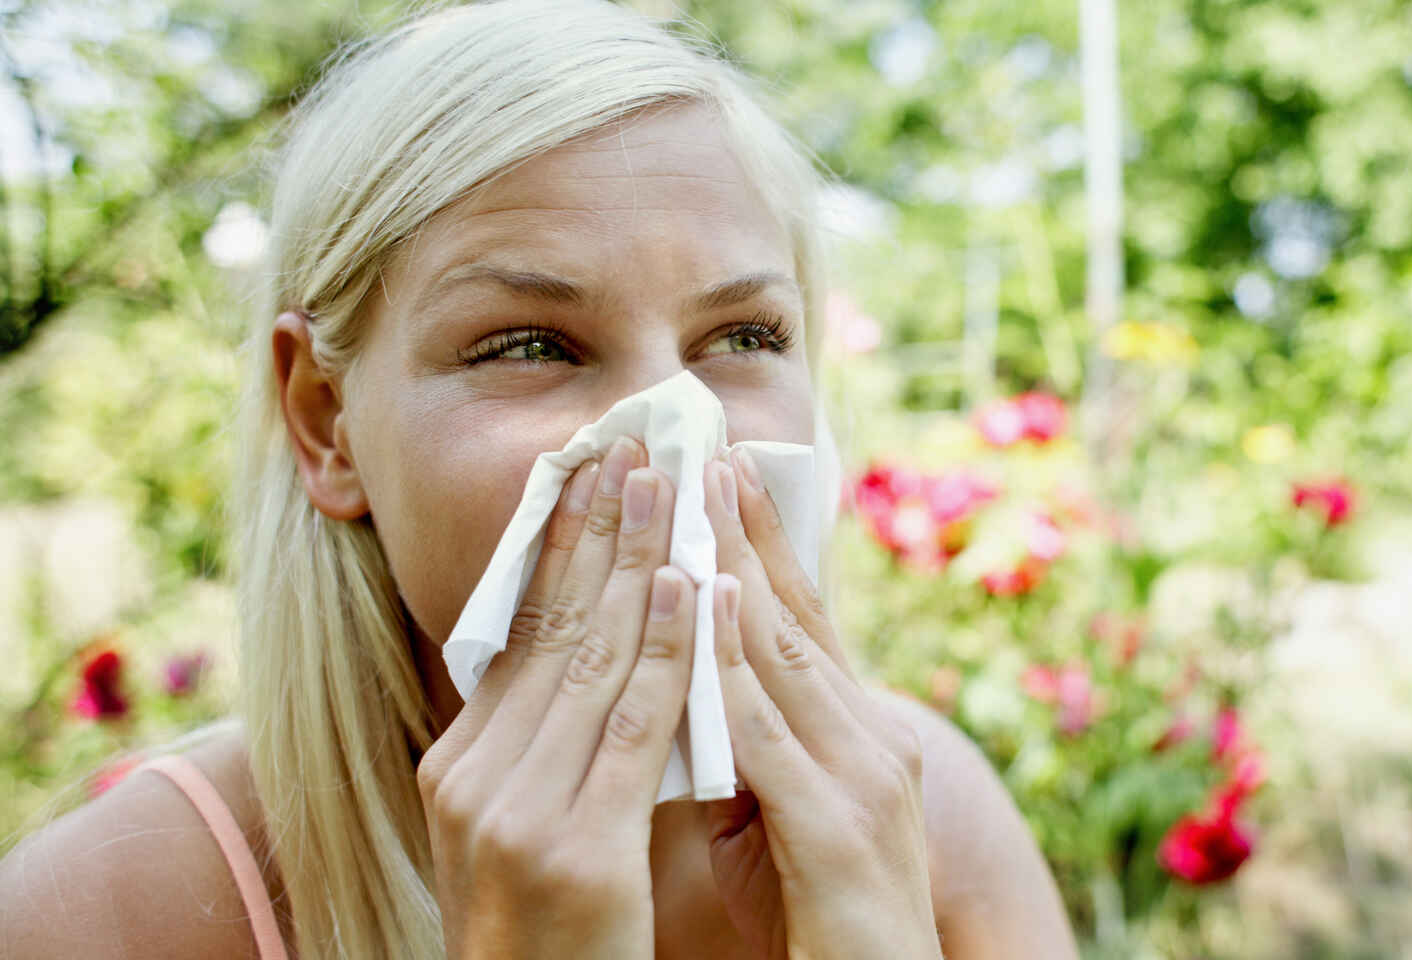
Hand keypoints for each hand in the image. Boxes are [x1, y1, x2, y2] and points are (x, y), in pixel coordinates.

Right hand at [414, 439, 694, 959]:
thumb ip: (543, 748)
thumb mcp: (520, 828)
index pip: (519, 631)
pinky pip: (633, 727)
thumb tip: (581, 659)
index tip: (589, 471)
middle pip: (550, 626)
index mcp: (459, 765)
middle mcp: (473, 776)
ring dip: (634, 561)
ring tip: (665, 483)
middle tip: (632, 443)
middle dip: (596, 529)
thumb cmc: (548, 935)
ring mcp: (517, 811)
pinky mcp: (574, 849)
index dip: (558, 546)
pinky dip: (666, 651)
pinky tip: (688, 587)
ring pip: (591, 659)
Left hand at [700, 451, 941, 959]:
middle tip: (703, 453)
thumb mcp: (778, 819)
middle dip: (746, 533)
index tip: (722, 479)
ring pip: (786, 653)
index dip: (762, 549)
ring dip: (733, 570)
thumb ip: (745, 751)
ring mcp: (865, 776)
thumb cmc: (821, 919)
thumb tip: (685, 696)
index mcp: (859, 734)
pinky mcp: (840, 825)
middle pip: (799, 616)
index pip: (805, 623)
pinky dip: (729, 665)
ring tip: (695, 497)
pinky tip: (698, 610)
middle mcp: (874, 737)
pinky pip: (768, 729)